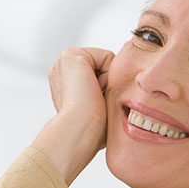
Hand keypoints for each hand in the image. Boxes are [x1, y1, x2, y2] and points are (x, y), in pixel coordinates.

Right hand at [33, 48, 114, 185]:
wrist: (79, 132)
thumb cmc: (90, 130)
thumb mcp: (99, 109)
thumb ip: (106, 95)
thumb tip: (126, 95)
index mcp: (66, 82)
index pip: (101, 75)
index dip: (107, 91)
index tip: (94, 107)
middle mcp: (62, 70)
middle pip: (105, 66)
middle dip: (107, 85)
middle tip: (95, 103)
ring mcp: (64, 61)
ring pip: (107, 62)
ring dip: (108, 83)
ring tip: (93, 98)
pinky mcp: (71, 55)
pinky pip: (107, 57)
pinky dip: (107, 77)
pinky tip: (93, 91)